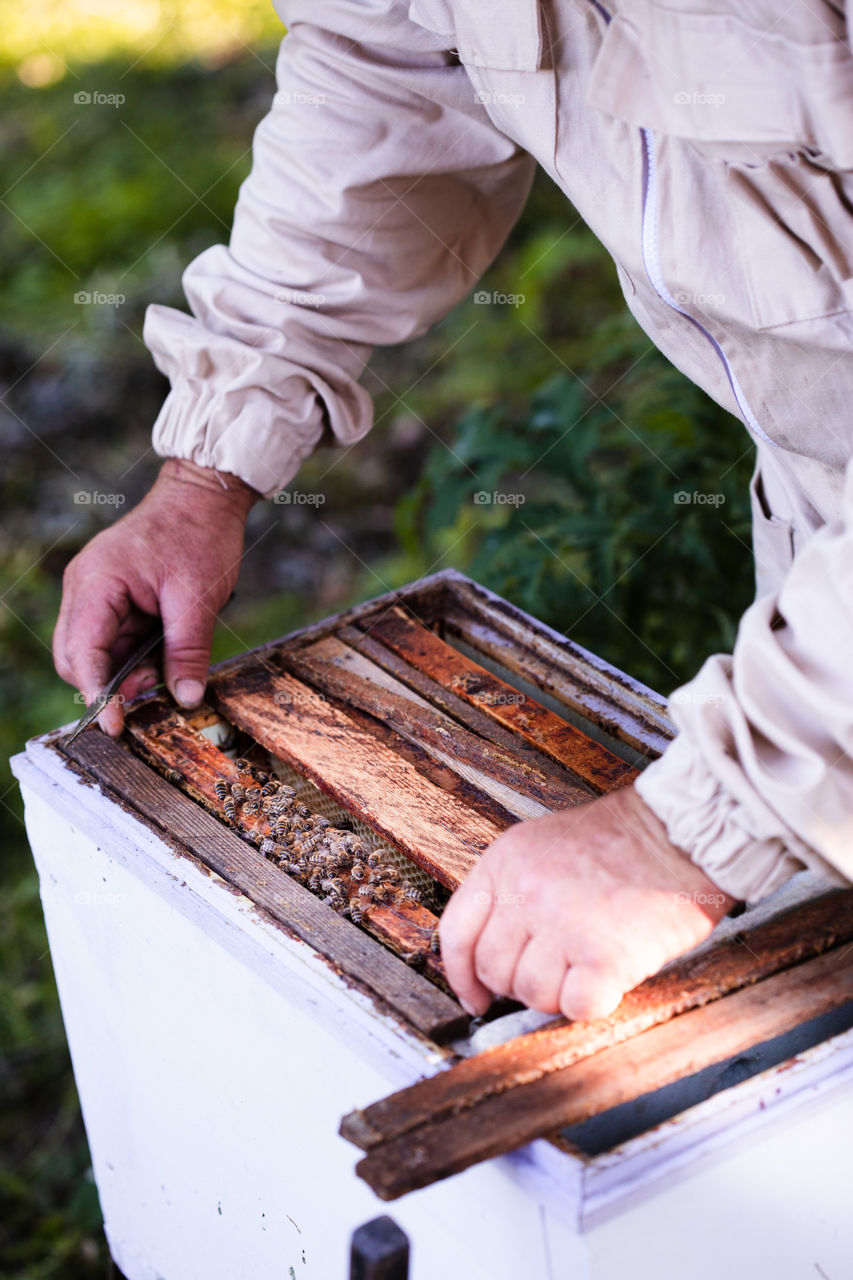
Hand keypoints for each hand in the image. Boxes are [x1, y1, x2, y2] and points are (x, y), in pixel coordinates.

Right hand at [54, 458, 258, 734]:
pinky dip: (133, 655)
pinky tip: (163, 657)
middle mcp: (84, 588)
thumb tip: (186, 698)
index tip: (115, 725)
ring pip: (94, 651)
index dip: (98, 694)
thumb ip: (188, 652)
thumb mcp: (198, 600)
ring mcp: (95, 591)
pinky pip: (113, 637)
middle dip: (108, 684)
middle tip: (150, 696)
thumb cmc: (199, 535)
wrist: (204, 495)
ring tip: (164, 672)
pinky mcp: (112, 595)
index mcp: (96, 584)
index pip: (82, 653)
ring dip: (124, 671)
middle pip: (76, 657)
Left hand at [439, 784, 734, 1021]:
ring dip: (559, 992)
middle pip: (494, 970)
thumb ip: (512, 893)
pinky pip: (576, 1006)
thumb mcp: (543, 846)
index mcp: (505, 862)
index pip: (458, 932)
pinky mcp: (603, 955)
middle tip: (556, 971)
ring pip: (532, 993)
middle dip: (521, 983)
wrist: (681, 832)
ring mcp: (562, 923)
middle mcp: (526, 891)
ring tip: (588, 963)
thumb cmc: (621, 842)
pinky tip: (609, 976)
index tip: (477, 996)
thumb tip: (493, 960)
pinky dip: (592, 1001)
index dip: (462, 974)